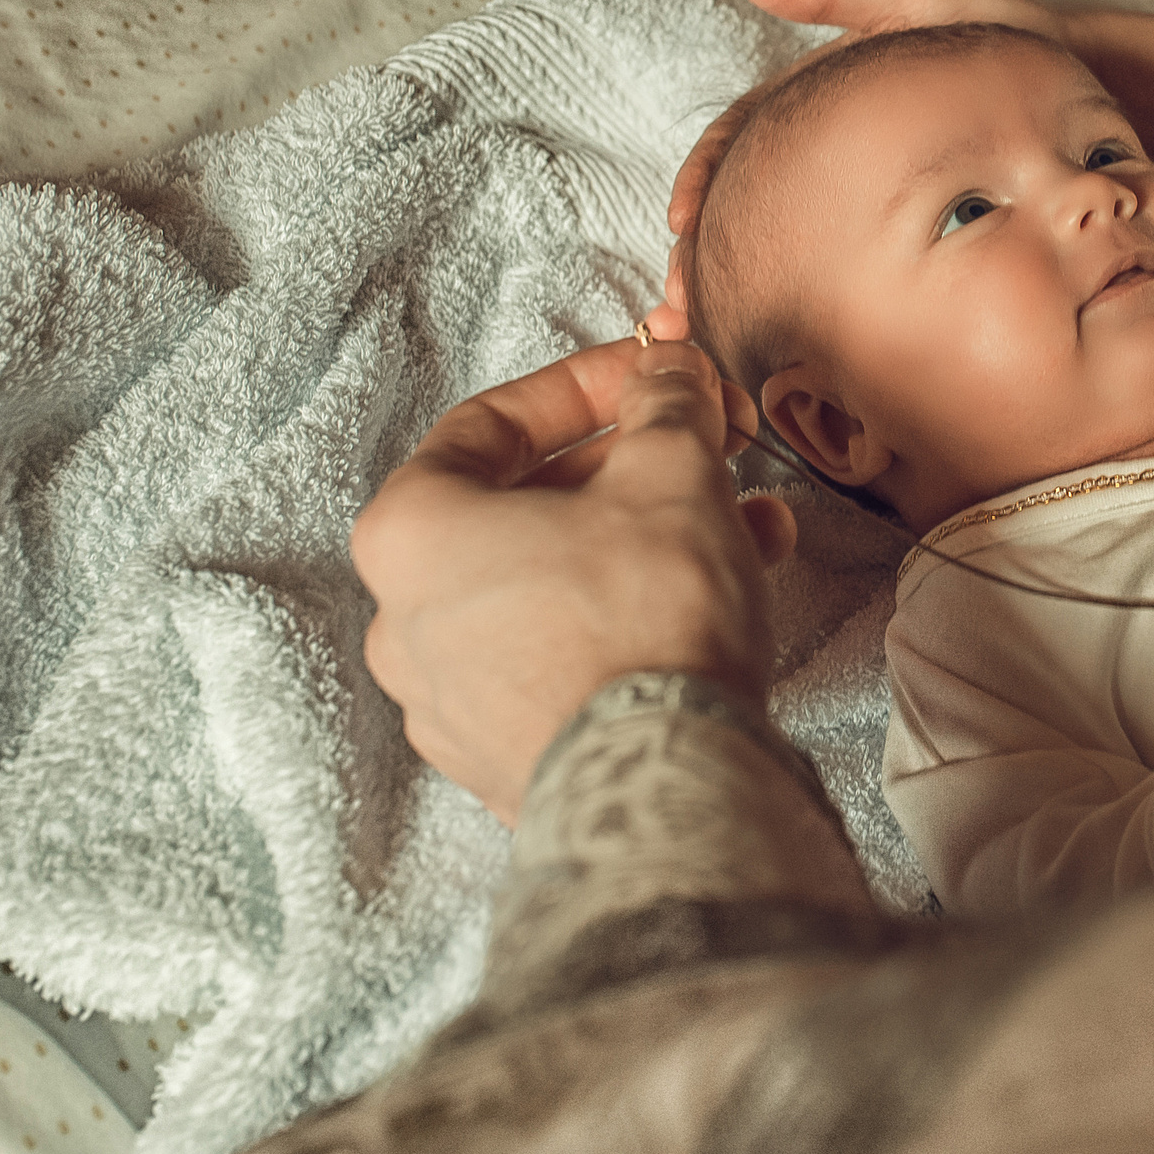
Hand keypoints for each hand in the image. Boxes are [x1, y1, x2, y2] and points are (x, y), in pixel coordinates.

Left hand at [350, 338, 799, 822]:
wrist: (657, 780)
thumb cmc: (641, 611)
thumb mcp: (670, 468)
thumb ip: (665, 402)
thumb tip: (669, 372)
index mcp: (408, 531)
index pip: (489, 425)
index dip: (587, 387)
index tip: (654, 377)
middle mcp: (403, 618)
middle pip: (523, 510)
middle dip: (631, 470)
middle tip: (708, 450)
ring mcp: (446, 702)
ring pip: (554, 587)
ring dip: (647, 543)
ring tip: (750, 531)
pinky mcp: (500, 760)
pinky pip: (563, 659)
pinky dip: (629, 619)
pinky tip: (716, 603)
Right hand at [640, 0, 1067, 338]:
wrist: (1105, 106)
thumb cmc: (1021, 46)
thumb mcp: (932, 3)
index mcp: (829, 101)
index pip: (745, 144)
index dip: (707, 182)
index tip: (684, 225)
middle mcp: (842, 154)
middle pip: (756, 208)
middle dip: (710, 257)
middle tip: (684, 304)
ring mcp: (877, 199)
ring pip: (795, 250)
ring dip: (749, 292)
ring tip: (720, 339)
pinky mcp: (917, 240)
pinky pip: (853, 274)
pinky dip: (814, 307)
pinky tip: (796, 350)